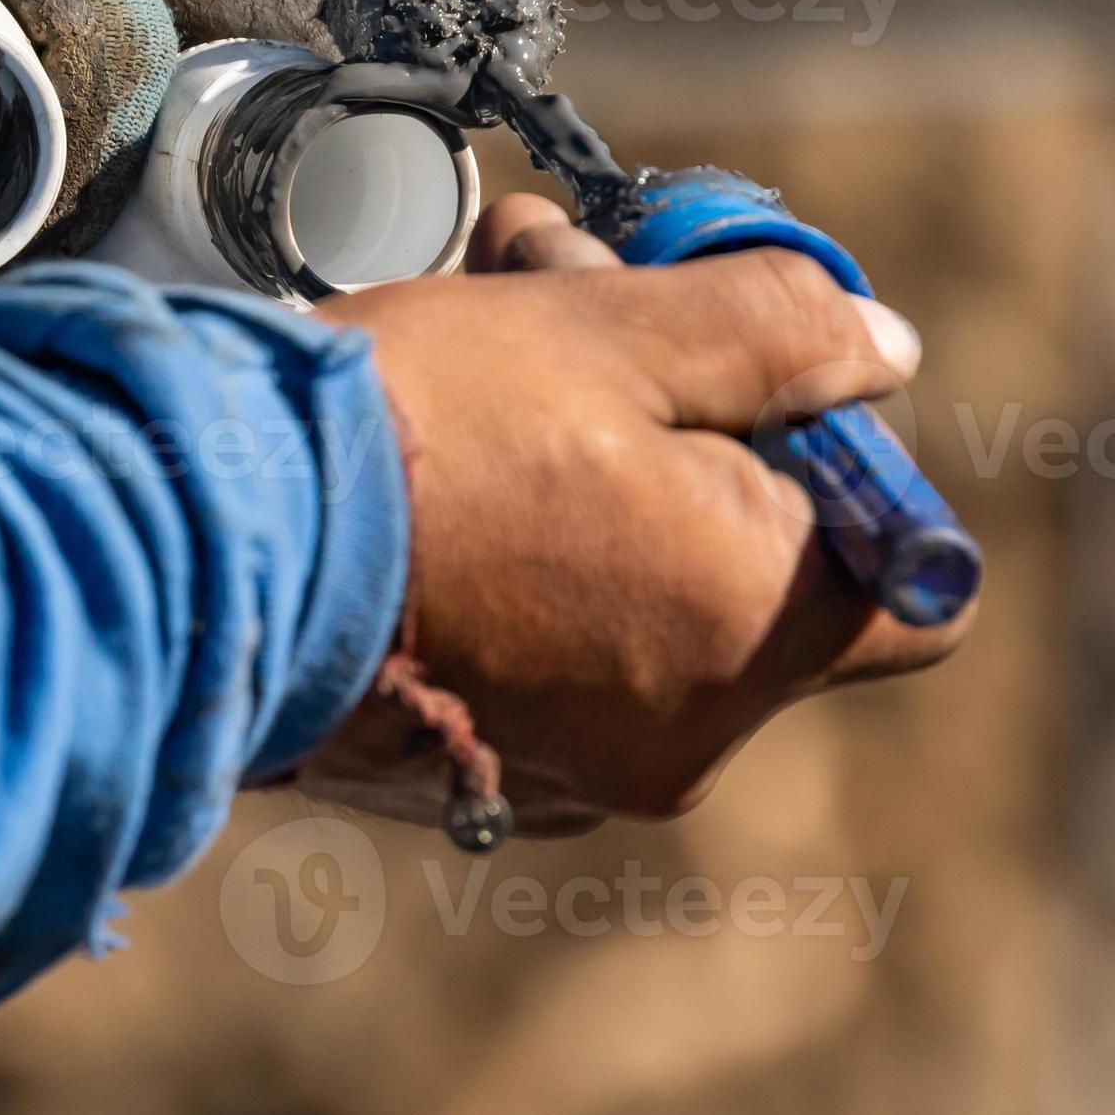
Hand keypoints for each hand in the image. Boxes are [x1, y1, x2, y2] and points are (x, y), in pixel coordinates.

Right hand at [306, 197, 973, 834]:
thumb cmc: (418, 438)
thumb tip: (885, 349)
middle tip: (586, 334)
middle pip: (761, 585)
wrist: (199, 557)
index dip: (862, 479)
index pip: (914, 585)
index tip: (760, 399)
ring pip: (644, 610)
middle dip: (694, 447)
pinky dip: (524, 582)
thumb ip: (775, 332)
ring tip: (485, 373)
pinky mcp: (479, 783)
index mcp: (754, 628)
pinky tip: (436, 487)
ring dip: (596, 492)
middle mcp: (688, 734)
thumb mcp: (614, 331)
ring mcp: (580, 776)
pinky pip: (553, 669)